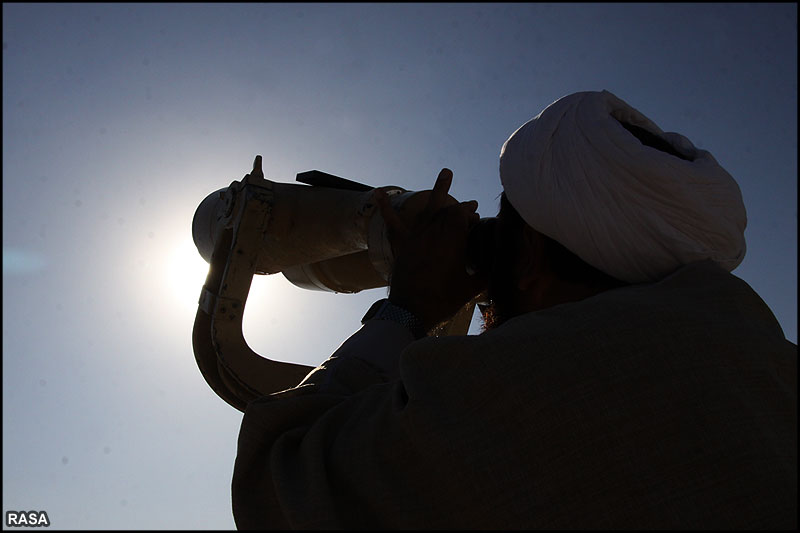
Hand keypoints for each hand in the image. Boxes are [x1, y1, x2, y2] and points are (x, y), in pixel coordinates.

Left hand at [375, 168, 486, 331]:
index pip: (464, 216)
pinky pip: (392, 222)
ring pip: (428, 209)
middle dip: (461, 207)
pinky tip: (379, 192)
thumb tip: (498, 268)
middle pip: (449, 211)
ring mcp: (416, 236)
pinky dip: (385, 206)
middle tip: (471, 205)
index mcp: (453, 239)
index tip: (477, 221)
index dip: (471, 215)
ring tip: (446, 173)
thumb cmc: (443, 300)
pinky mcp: (402, 244)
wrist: (412, 311)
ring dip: (438, 191)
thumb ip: (485, 274)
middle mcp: (434, 232)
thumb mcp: (471, 288)